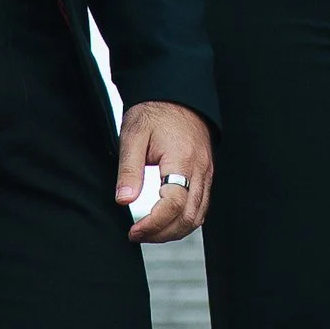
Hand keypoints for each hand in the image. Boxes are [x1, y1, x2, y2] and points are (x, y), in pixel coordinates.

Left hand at [118, 100, 212, 240]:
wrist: (176, 93)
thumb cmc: (153, 112)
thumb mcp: (133, 136)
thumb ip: (129, 170)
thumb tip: (123, 200)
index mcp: (182, 160)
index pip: (173, 205)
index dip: (153, 224)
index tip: (133, 231)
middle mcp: (200, 170)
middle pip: (189, 217)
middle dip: (162, 233)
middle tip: (137, 235)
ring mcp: (206, 173)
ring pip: (198, 216)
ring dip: (174, 231)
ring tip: (149, 232)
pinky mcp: (205, 174)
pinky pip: (201, 206)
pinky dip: (184, 220)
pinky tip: (166, 221)